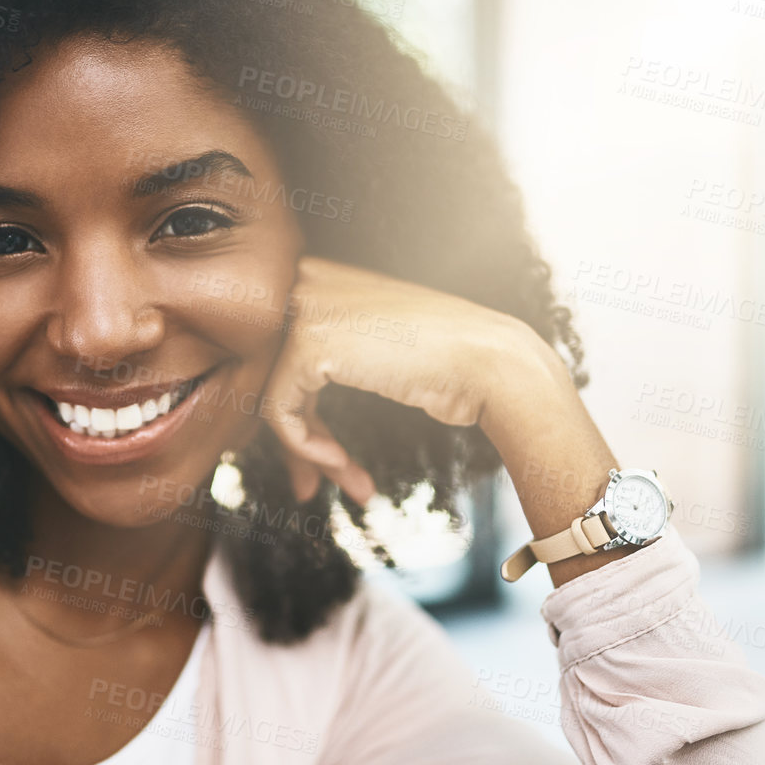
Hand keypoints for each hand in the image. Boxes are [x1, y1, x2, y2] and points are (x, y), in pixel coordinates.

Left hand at [260, 255, 582, 504]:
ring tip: (350, 484)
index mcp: (323, 276)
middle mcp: (307, 281)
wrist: (491, 363)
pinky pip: (280, 412)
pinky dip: (305, 447)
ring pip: (274, 399)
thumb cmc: (449, 364)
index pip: (283, 354)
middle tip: (313, 488)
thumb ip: (332, 361)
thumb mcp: (377, 352)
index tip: (324, 462)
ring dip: (309, 453)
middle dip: (297, 443)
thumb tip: (292, 406)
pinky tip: (341, 463)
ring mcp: (305, 308)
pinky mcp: (306, 342)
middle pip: (273, 378)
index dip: (300, 416)